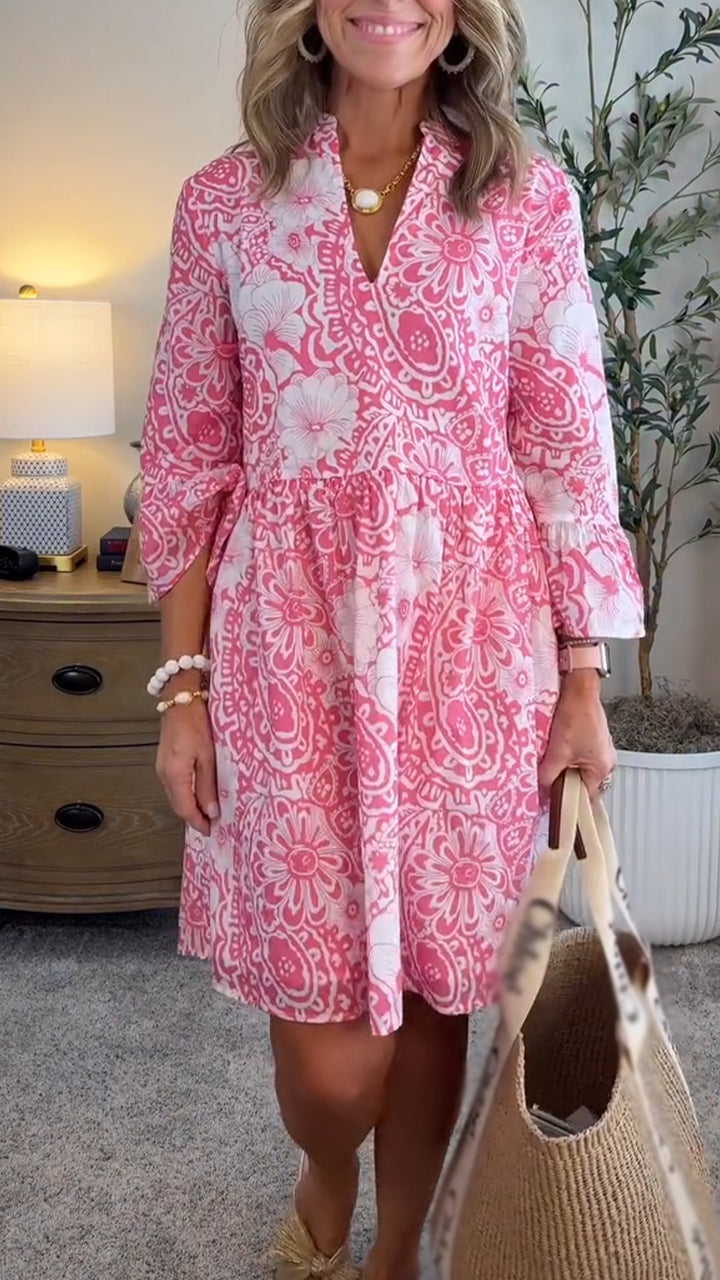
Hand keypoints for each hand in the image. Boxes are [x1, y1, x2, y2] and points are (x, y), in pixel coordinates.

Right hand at [156, 699, 218, 835]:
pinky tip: (196, 793)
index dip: (197, 823)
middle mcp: (164, 774)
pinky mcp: (164, 761)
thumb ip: (208, 785)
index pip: (185, 809)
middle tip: (211, 825)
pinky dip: (185, 794)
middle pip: (178, 805)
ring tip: (206, 812)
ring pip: (175, 796)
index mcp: (175, 775)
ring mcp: (162, 767)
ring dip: (189, 806)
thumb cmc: (196, 722)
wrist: (180, 699)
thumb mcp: (208, 755)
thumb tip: (211, 810)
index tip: (210, 831)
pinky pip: (174, 785)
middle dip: (193, 817)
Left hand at [538, 671, 614, 798]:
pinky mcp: (594, 738)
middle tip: (550, 779)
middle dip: (566, 782)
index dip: (568, 799)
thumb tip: (541, 786)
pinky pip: (581, 755)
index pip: (585, 797)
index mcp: (602, 767)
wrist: (579, 688)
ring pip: (581, 769)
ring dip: (566, 768)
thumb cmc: (575, 716)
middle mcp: (606, 760)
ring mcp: (602, 748)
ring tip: (552, 761)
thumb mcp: (557, 751)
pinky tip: (557, 749)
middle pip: (583, 783)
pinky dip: (569, 756)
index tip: (554, 800)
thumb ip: (548, 774)